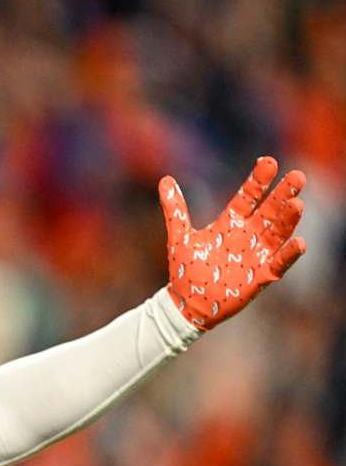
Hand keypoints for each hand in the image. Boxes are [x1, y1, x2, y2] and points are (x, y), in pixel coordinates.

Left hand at [160, 156, 304, 329]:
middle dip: (283, 195)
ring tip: (297, 204)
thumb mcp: (180, 236)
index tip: (268, 162)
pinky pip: (278, 264)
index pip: (248, 197)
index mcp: (230, 223)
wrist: (186, 303)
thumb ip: (176, 209)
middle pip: (269, 211)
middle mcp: (248, 236)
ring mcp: (256, 255)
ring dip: (288, 221)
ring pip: (277, 234)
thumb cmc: (186, 269)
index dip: (258, 181)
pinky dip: (288, 255)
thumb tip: (165, 180)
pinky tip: (299, 243)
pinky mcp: (260, 277)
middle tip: (297, 175)